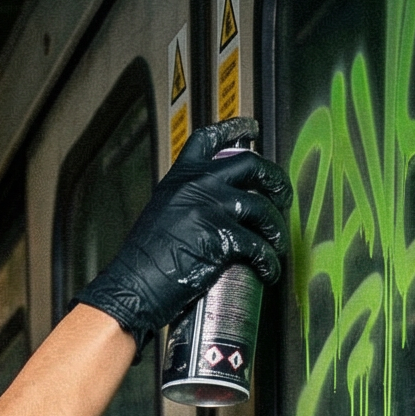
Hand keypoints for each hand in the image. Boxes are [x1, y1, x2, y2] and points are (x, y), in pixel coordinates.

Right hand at [75, 119, 292, 344]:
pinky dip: (269, 260)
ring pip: (262, 207)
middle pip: (251, 165)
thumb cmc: (142, 261)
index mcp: (180, 177)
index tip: (252, 129)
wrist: (131, 286)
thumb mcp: (160, 214)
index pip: (209, 140)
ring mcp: (211, 209)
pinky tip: (269, 270)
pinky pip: (258, 246)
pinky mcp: (221, 239)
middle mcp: (198, 185)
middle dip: (275, 180)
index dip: (235, 130)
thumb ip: (186, 202)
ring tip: (278, 243)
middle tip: (283, 195)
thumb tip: (213, 207)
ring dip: (276, 228)